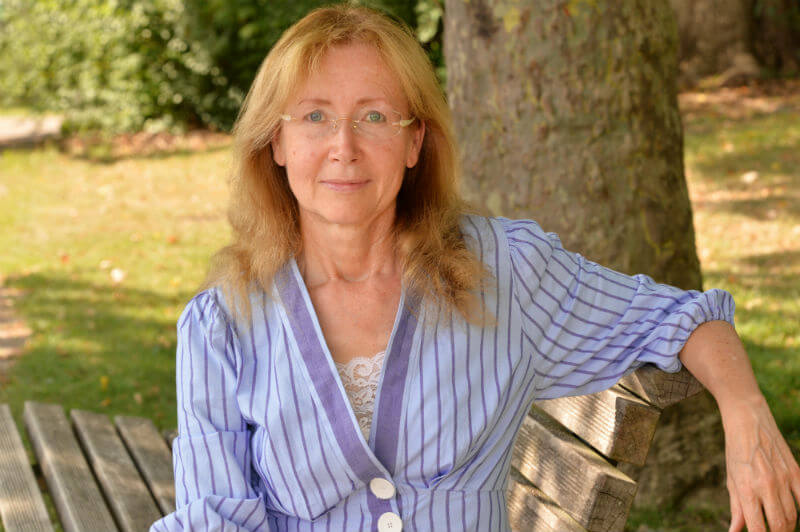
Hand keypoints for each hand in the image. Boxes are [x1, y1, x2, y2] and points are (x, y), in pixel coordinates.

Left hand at [721, 395, 799, 531]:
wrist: (747, 420)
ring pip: (794, 516)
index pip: (759, 528)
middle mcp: (767, 485)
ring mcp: (784, 478)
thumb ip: (737, 509)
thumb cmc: (735, 451)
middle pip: (780, 525)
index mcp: (747, 489)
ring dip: (788, 526)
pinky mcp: (796, 471)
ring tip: (781, 528)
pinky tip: (795, 513)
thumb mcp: (731, 479)